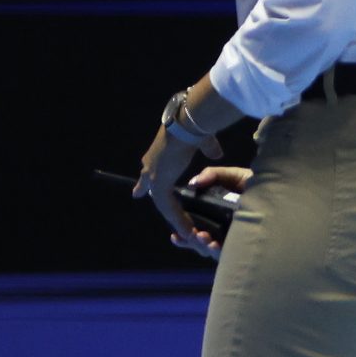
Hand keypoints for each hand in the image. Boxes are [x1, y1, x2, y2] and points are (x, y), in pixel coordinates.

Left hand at [130, 125, 221, 256]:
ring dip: (174, 217)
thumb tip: (217, 154)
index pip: (150, 169)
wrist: (187, 124)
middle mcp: (151, 165)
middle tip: (146, 202)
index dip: (146, 180)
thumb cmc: (195, 128)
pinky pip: (168, 207)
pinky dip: (178, 219)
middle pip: (150, 187)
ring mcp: (153, 175)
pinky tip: (186, 229)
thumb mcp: (203, 140)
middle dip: (149, 195)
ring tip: (185, 231)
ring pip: (161, 202)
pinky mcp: (160, 184)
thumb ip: (209, 148)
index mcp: (159, 153)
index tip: (138, 189)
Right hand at [174, 165, 251, 259]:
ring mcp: (236, 239)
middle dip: (193, 243)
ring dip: (204, 246)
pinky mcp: (247, 244)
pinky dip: (221, 251)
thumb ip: (213, 175)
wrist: (283, 188)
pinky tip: (215, 244)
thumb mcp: (232, 176)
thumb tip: (194, 182)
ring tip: (203, 237)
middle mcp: (224, 230)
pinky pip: (231, 253)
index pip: (196, 230)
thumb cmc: (257, 183)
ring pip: (214, 251)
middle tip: (192, 235)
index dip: (183, 236)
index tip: (175, 235)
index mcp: (216, 217)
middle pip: (203, 244)